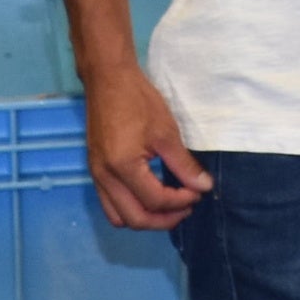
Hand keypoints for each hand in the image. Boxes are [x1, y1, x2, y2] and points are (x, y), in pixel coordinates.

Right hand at [80, 62, 209, 231]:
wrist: (107, 80)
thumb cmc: (138, 100)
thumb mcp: (166, 132)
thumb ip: (184, 164)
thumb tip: (203, 186)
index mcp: (124, 167)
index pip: (155, 200)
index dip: (180, 201)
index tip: (197, 192)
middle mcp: (106, 178)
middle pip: (135, 219)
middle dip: (163, 220)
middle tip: (185, 209)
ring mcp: (97, 177)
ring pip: (119, 218)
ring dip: (145, 219)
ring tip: (167, 207)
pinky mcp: (95, 172)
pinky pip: (110, 205)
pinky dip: (131, 208)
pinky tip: (149, 196)